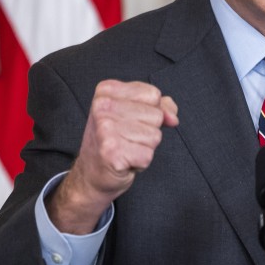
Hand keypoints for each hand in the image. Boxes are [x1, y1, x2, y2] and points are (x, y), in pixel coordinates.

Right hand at [46, 80, 178, 233]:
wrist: (92, 173)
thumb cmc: (114, 141)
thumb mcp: (134, 114)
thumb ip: (160, 107)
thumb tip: (172, 117)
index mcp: (107, 91)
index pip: (153, 94)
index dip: (149, 111)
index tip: (129, 121)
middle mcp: (103, 106)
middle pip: (156, 115)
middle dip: (147, 131)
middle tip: (125, 138)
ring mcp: (106, 129)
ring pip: (155, 136)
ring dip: (144, 148)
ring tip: (125, 148)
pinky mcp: (112, 151)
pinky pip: (148, 155)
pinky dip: (140, 162)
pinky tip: (124, 161)